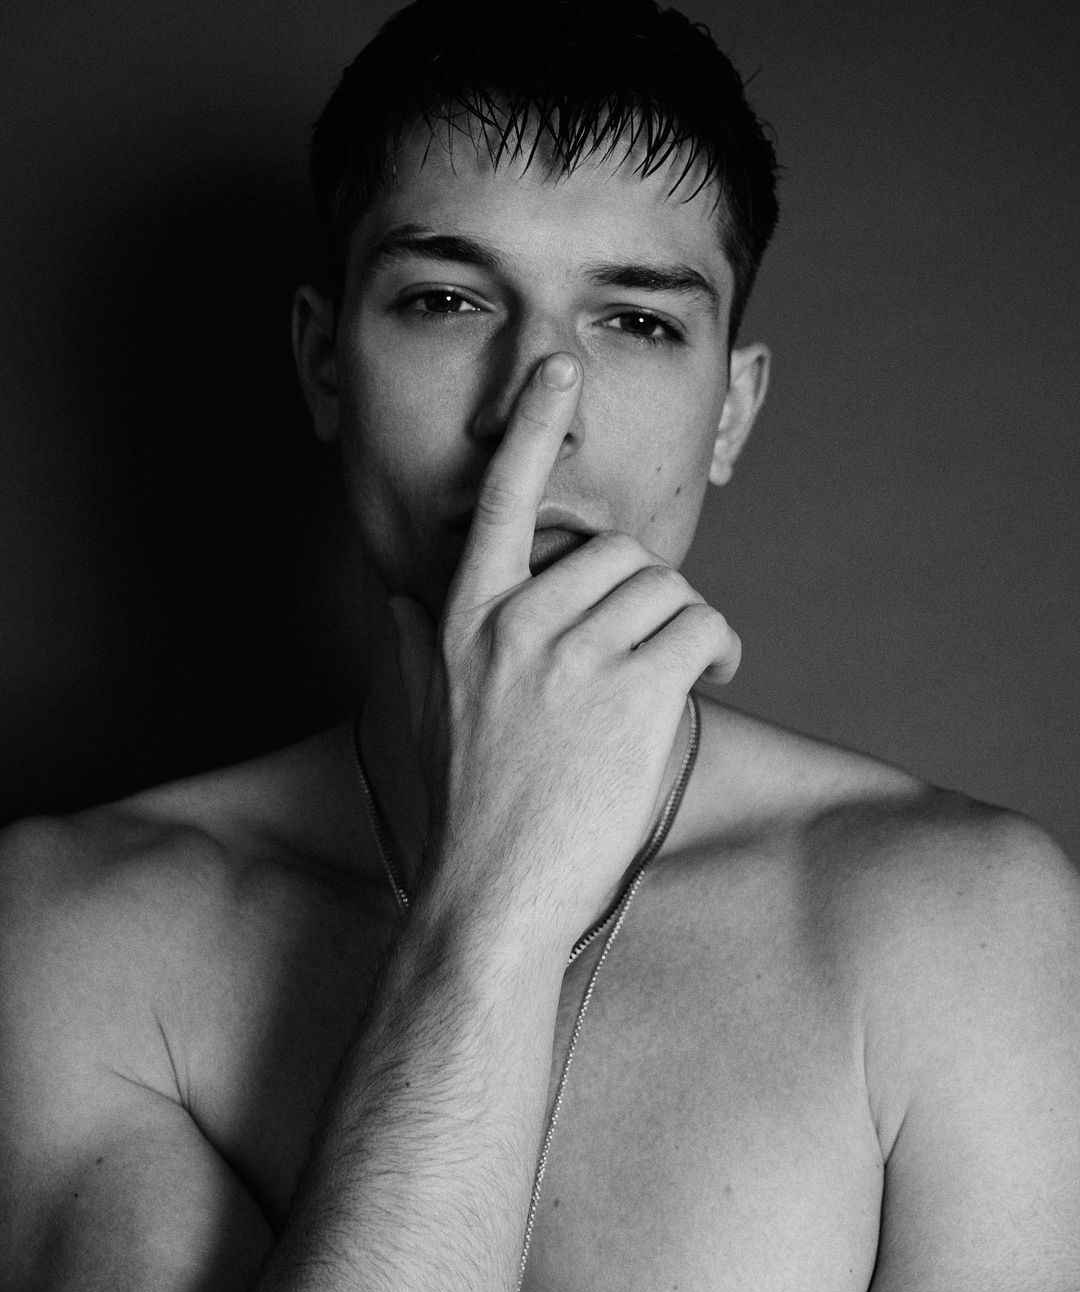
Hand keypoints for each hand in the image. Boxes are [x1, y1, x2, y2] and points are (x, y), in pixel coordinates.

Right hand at [391, 352, 739, 949]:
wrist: (493, 894)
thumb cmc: (464, 807)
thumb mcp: (421, 714)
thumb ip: (412, 644)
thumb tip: (394, 600)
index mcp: (464, 617)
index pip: (498, 499)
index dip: (531, 428)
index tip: (556, 370)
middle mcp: (517, 623)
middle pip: (616, 550)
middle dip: (646, 591)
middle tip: (651, 640)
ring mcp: (574, 657)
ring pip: (667, 589)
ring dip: (688, 625)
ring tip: (685, 668)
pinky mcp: (634, 695)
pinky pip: (701, 629)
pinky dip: (720, 647)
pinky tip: (712, 677)